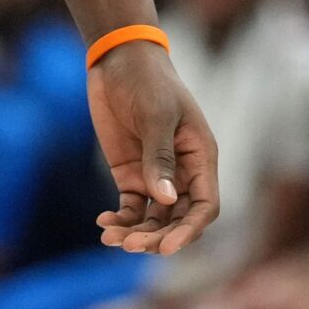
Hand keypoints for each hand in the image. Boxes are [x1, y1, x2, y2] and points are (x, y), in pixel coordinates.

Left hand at [88, 39, 219, 254]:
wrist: (118, 60)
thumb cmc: (148, 81)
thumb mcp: (156, 115)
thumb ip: (159, 157)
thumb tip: (165, 200)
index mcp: (200, 157)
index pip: (204, 206)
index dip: (189, 231)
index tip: (166, 248)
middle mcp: (182, 172)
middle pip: (178, 220)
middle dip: (157, 238)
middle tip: (130, 245)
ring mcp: (155, 175)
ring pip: (153, 219)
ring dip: (136, 233)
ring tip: (111, 237)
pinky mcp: (131, 173)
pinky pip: (131, 207)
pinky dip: (120, 219)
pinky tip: (104, 222)